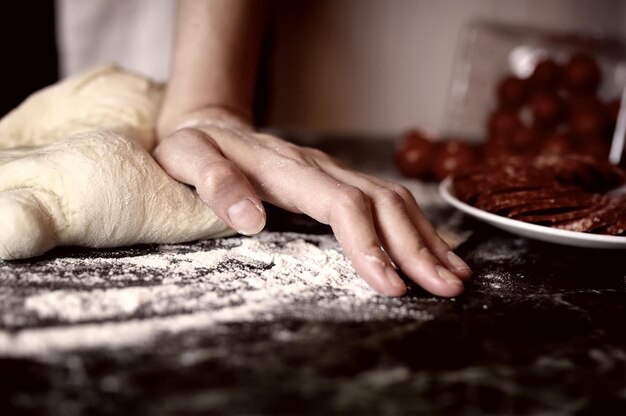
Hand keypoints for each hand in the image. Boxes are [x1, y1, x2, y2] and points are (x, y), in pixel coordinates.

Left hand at [153, 110, 471, 296]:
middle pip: (382, 203)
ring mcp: (333, 172)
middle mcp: (320, 167)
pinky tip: (434, 250)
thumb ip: (215, 184)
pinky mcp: (338, 181)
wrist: (210, 126)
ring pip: (394, 200)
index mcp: (286, 168)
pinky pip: (387, 200)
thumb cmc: (195, 149)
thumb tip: (249, 218)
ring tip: (455, 275)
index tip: (391, 284)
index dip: (369, 243)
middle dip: (416, 248)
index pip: (341, 204)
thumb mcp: (187, 160)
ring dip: (427, 239)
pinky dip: (415, 228)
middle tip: (447, 289)